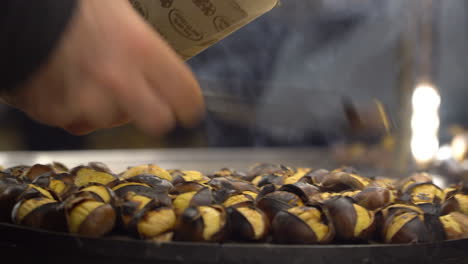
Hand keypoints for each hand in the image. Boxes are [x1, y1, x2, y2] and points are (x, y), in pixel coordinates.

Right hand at [2, 0, 203, 135]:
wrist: (18, 10)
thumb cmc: (73, 4)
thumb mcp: (121, 10)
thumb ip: (146, 41)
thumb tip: (164, 57)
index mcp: (141, 50)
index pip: (187, 97)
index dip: (190, 104)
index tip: (188, 107)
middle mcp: (118, 81)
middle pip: (158, 122)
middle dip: (154, 114)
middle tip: (145, 102)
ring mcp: (86, 100)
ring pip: (111, 121)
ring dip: (106, 108)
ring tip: (90, 79)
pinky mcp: (55, 112)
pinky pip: (75, 120)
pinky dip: (72, 108)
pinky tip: (66, 83)